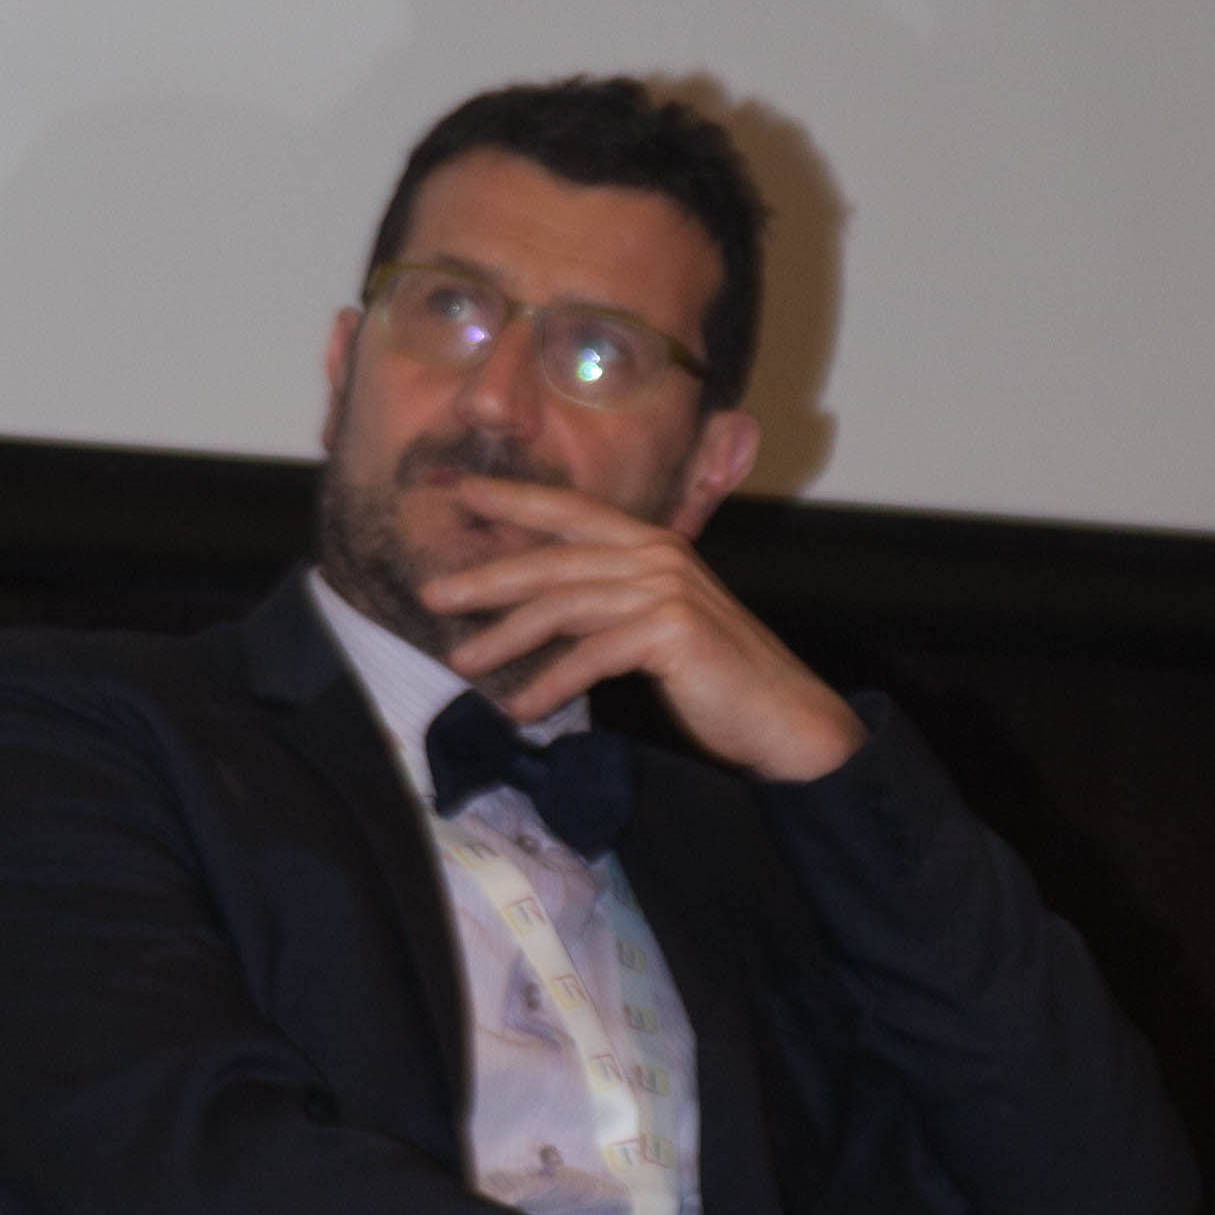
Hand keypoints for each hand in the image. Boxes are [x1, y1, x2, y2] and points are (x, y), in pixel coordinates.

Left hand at [416, 476, 864, 784]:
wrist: (784, 717)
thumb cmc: (717, 678)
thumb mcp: (655, 625)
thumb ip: (609, 604)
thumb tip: (538, 608)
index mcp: (652, 544)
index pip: (570, 512)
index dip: (513, 501)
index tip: (459, 497)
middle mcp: (657, 555)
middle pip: (553, 558)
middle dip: (486, 575)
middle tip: (430, 594)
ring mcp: (666, 590)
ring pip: (564, 604)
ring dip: (506, 636)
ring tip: (461, 662)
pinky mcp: (671, 630)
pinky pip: (592, 654)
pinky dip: (551, 681)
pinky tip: (521, 708)